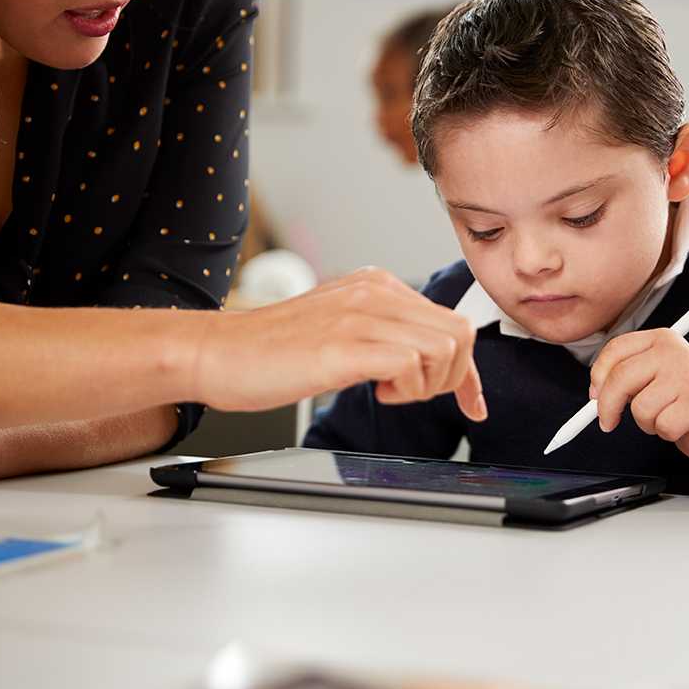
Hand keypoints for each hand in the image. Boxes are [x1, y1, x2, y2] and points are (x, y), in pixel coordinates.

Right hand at [191, 268, 486, 420]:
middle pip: (460, 334)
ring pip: (445, 347)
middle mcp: (375, 291)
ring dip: (427, 384)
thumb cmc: (272, 350)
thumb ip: (382, 333)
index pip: (451, 322)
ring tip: (387, 390)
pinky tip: (374, 392)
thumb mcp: (340, 327)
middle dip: (452, 378)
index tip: (472, 404)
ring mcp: (360, 314)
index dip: (468, 372)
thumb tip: (424, 361)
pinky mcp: (344, 344)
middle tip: (410, 393)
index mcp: (377, 285)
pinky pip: (411, 364)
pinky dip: (406, 389)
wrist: (216, 352)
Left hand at [589, 328, 688, 462]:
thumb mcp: (652, 374)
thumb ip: (624, 375)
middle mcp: (674, 352)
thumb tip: (596, 391)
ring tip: (662, 415)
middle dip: (607, 406)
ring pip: (640, 407)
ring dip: (645, 421)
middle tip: (608, 421)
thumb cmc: (682, 395)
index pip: (615, 350)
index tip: (595, 394)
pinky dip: (664, 432)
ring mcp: (687, 376)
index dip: (598, 375)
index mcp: (660, 339)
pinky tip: (678, 424)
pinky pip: (661, 425)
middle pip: (620, 378)